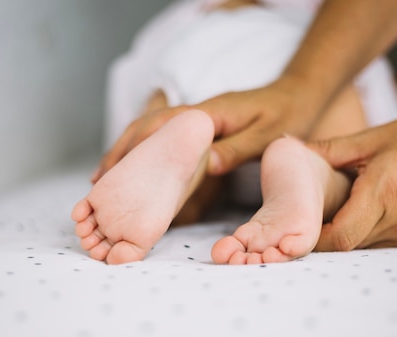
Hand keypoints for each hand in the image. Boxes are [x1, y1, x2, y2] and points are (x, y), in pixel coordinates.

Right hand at [93, 79, 318, 181]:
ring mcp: (197, 118)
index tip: (113, 170)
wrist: (298, 96)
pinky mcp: (202, 127)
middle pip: (147, 127)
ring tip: (106, 176)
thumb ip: (237, 149)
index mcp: (209, 113)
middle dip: (120, 152)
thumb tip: (205, 165)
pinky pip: (167, 139)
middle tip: (98, 180)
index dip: (133, 148)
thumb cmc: (285, 115)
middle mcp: (197, 112)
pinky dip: (148, 152)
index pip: (160, 127)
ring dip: (128, 152)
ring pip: (152, 132)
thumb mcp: (268, 135)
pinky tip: (140, 169)